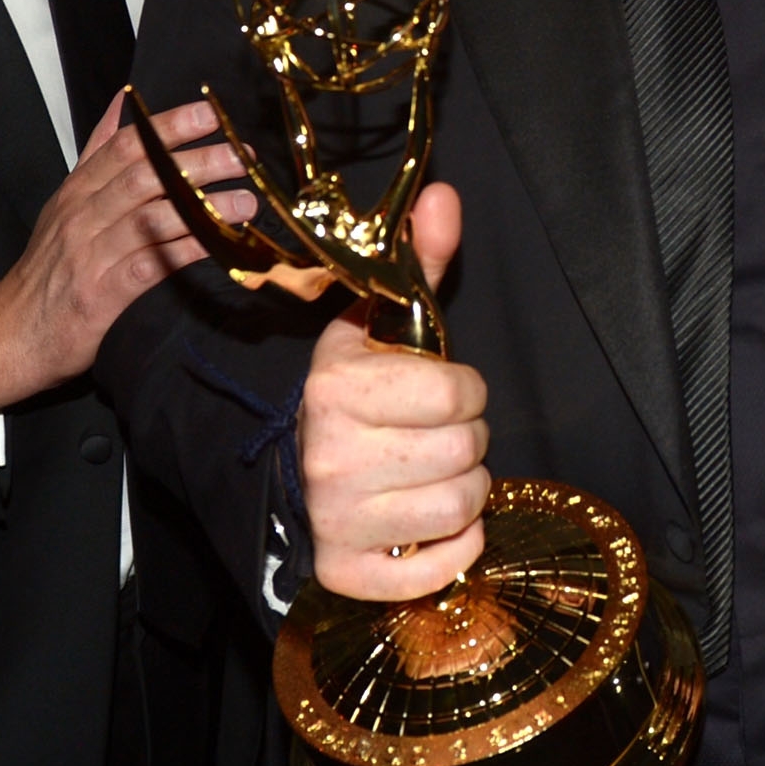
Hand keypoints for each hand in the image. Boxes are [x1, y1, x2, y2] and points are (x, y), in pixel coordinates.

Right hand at [0, 97, 247, 410]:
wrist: (11, 333)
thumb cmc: (49, 266)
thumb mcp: (66, 202)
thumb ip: (97, 152)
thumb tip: (122, 102)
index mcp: (78, 190)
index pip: (127, 144)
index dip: (170, 126)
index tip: (211, 114)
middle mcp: (83, 215)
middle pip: (145, 175)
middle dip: (198, 162)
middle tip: (242, 156)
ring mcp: (90, 254)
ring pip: (153, 218)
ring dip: (203, 208)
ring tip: (247, 203)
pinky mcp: (100, 295)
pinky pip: (150, 266)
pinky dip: (185, 252)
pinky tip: (217, 246)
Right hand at [298, 183, 485, 600]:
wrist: (296, 470)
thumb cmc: (357, 395)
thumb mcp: (380, 325)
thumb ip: (420, 260)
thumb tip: (443, 192)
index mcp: (338, 387)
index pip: (459, 393)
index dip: (467, 389)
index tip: (444, 390)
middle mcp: (331, 455)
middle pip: (467, 451)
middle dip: (468, 440)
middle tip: (437, 435)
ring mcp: (337, 519)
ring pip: (461, 507)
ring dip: (465, 492)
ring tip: (434, 473)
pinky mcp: (348, 572)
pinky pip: (438, 569)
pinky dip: (453, 550)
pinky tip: (433, 525)